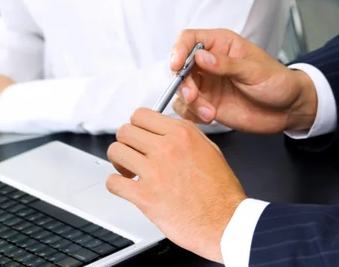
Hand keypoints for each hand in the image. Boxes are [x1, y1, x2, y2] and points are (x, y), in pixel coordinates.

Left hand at [106, 109, 245, 262]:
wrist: (225, 223)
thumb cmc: (221, 191)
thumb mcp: (210, 149)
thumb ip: (186, 135)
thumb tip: (167, 130)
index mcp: (182, 134)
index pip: (141, 115)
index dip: (136, 125)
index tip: (138, 134)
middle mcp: (166, 148)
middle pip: (125, 130)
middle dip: (126, 142)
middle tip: (131, 152)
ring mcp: (154, 171)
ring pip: (116, 151)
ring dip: (118, 161)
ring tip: (127, 170)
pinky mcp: (145, 196)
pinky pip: (113, 182)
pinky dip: (115, 184)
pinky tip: (124, 186)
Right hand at [171, 29, 316, 133]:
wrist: (288, 109)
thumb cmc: (277, 81)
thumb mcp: (254, 70)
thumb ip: (227, 64)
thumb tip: (200, 57)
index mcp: (221, 44)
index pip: (189, 38)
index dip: (179, 49)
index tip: (177, 65)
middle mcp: (209, 62)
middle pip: (181, 66)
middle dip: (182, 82)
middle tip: (193, 96)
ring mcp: (207, 84)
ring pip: (182, 89)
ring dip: (189, 102)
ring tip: (208, 112)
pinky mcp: (207, 103)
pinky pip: (188, 108)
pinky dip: (193, 114)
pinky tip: (210, 117)